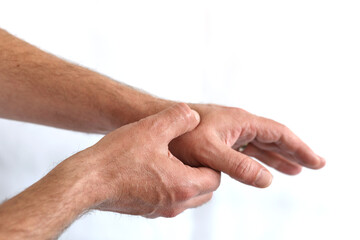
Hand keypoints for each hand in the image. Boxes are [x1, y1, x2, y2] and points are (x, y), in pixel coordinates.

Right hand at [79, 103, 219, 217]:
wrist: (85, 181)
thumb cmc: (117, 157)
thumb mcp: (152, 128)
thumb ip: (180, 118)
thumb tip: (194, 116)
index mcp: (184, 186)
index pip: (215, 177)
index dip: (210, 160)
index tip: (199, 147)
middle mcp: (175, 204)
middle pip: (206, 191)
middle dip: (202, 171)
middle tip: (189, 153)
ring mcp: (160, 210)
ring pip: (188, 197)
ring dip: (187, 179)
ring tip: (171, 159)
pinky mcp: (146, 210)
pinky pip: (169, 200)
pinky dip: (170, 186)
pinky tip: (153, 168)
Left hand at [169, 104, 324, 187]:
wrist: (156, 123)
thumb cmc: (179, 134)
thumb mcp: (209, 151)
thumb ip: (237, 166)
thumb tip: (267, 179)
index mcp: (241, 121)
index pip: (278, 134)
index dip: (298, 148)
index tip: (316, 161)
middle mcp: (238, 124)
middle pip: (273, 138)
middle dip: (294, 151)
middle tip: (315, 164)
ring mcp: (229, 131)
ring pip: (260, 145)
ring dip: (277, 157)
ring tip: (294, 169)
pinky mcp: (219, 139)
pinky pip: (246, 150)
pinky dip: (258, 160)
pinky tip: (263, 168)